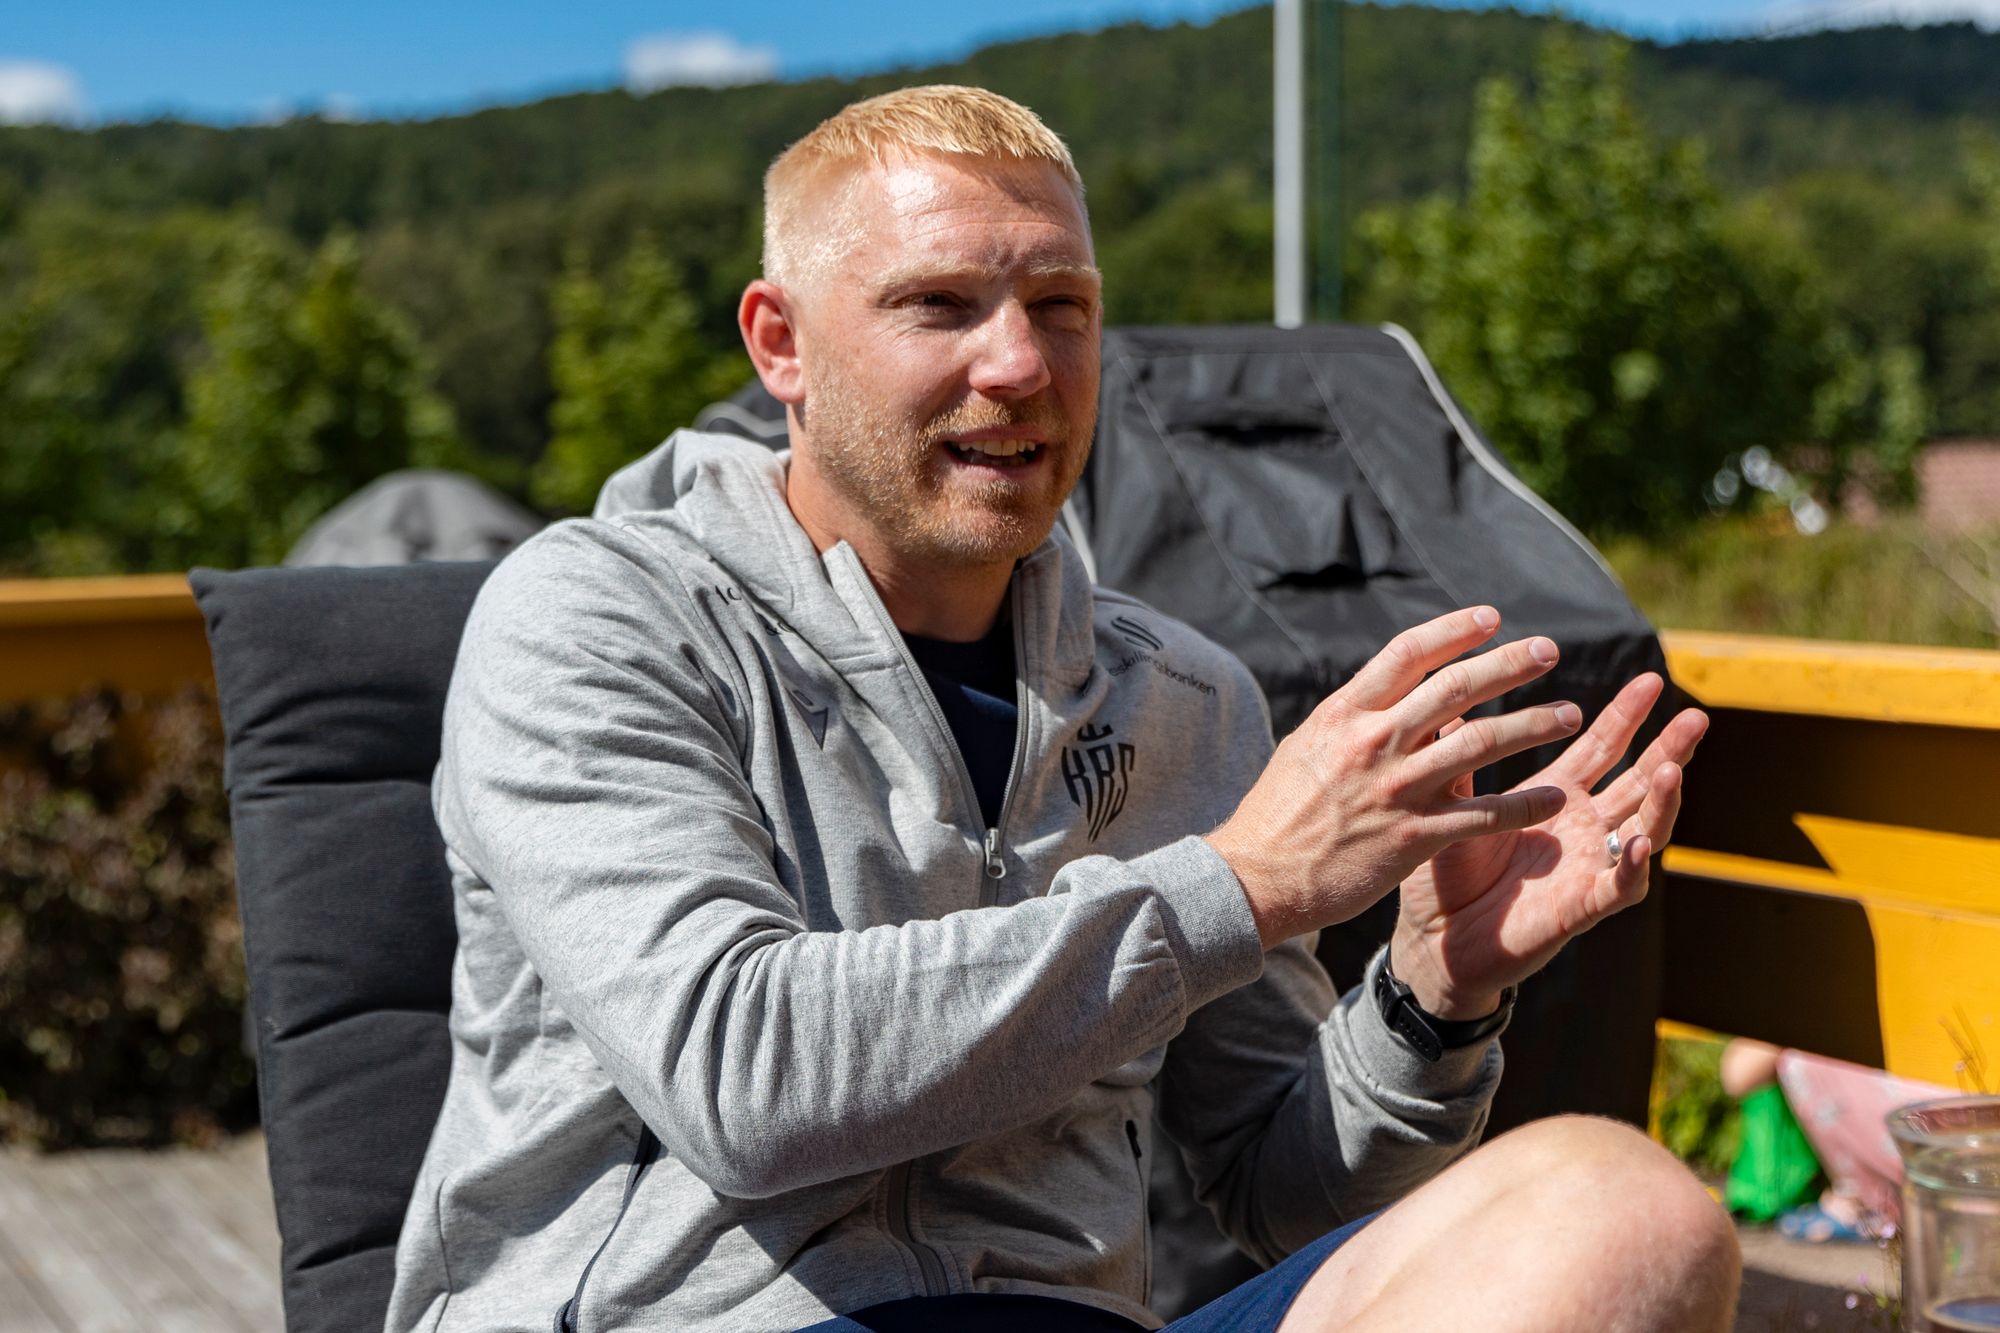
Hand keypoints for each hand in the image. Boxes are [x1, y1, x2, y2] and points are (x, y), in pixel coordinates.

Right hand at [1206, 607, 1580, 949]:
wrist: (1257, 876)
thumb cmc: (1276, 813)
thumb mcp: (1306, 746)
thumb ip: (1350, 721)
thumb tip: (1384, 698)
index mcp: (1345, 714)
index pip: (1409, 654)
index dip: (1455, 630)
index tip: (1492, 618)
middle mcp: (1374, 742)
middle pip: (1456, 687)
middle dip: (1509, 664)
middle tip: (1547, 651)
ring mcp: (1396, 789)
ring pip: (1481, 743)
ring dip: (1533, 725)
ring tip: (1569, 716)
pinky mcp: (1413, 837)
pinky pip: (1484, 815)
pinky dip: (1525, 804)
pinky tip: (1555, 797)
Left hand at [1388, 672, 1708, 1017]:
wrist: (1435, 938)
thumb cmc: (1445, 872)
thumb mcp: (1452, 806)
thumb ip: (1459, 761)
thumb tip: (1445, 702)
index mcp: (1555, 796)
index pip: (1601, 748)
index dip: (1627, 716)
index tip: (1652, 679)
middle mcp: (1582, 827)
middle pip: (1638, 782)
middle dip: (1669, 750)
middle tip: (1697, 717)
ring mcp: (1588, 867)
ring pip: (1644, 831)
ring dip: (1662, 803)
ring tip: (1672, 770)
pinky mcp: (1582, 908)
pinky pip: (1619, 886)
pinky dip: (1631, 866)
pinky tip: (1636, 843)